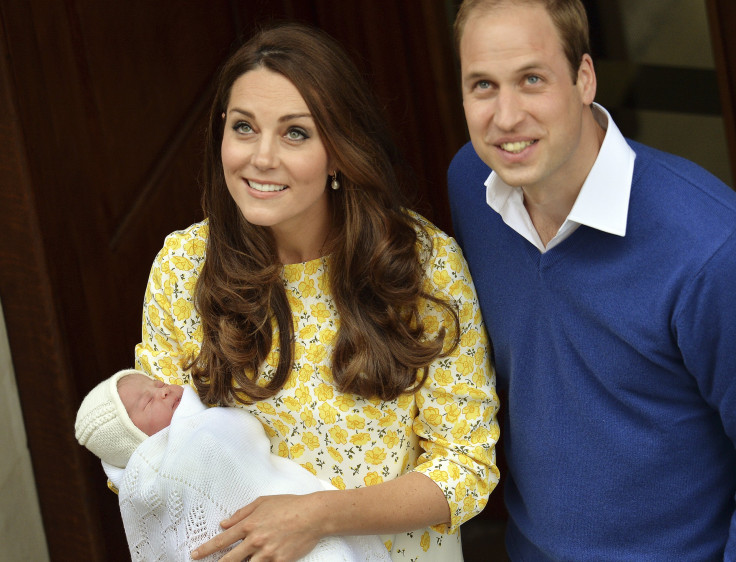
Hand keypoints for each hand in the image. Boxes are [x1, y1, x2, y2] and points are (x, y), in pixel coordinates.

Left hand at [190, 493, 326, 560]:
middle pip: (229, 560)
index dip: (206, 549)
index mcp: (249, 524)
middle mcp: (255, 540)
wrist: (313, 515)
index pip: (222, 540)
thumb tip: (224, 523)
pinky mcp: (280, 561)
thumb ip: (241, 513)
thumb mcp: (262, 502)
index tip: (195, 555)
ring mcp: (267, 553)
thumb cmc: (289, 505)